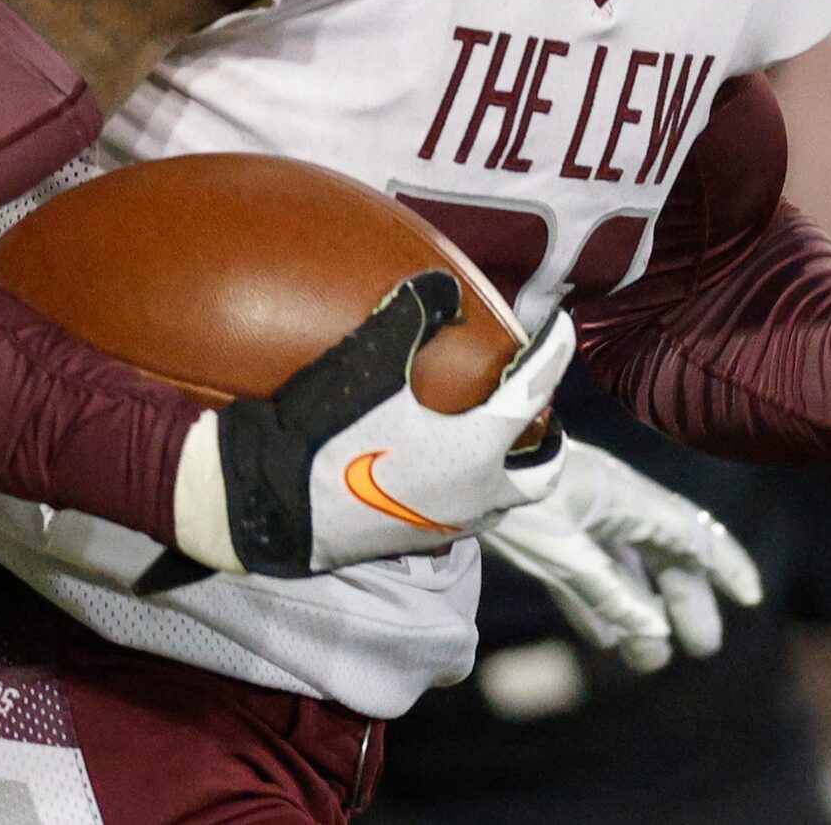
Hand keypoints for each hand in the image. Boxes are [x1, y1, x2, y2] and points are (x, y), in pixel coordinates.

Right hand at [171, 271, 571, 576]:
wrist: (269, 508)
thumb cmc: (325, 436)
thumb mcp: (368, 364)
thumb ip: (411, 317)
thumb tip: (443, 288)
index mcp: (477, 453)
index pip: (533, 394)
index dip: (553, 354)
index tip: (560, 326)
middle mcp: (475, 497)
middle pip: (541, 475)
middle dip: (548, 439)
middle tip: (535, 402)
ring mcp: (447, 527)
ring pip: (504, 501)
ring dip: (513, 469)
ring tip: (497, 433)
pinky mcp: (415, 543)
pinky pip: (468, 515)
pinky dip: (475, 487)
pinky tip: (444, 462)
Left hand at [483, 439, 762, 671]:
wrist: (457, 458)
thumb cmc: (515, 497)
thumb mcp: (563, 551)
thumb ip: (610, 593)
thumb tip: (656, 633)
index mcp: (628, 500)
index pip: (692, 535)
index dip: (724, 566)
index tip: (750, 598)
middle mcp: (612, 504)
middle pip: (663, 554)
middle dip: (685, 600)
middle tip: (703, 647)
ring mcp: (581, 515)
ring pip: (624, 567)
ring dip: (640, 611)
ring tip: (649, 660)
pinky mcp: (549, 529)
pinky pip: (585, 571)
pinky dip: (598, 604)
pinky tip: (600, 637)